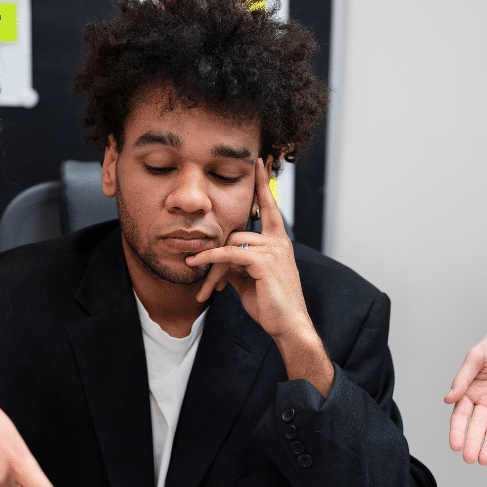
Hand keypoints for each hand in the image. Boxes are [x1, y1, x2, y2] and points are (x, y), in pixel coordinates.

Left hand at [185, 159, 332, 394]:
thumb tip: (220, 259)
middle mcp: (278, 241)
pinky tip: (198, 265)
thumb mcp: (251, 279)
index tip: (259, 161)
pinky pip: (228, 254)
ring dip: (212, 268)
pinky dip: (211, 260)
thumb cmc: (271, 304)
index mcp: (279, 241)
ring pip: (230, 245)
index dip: (263, 184)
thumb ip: (238, 263)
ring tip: (205, 290)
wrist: (288, 325)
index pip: (270, 206)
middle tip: (203, 280)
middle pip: (235, 233)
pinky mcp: (263, 261)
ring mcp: (273, 249)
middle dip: (216, 256)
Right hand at [445, 329, 486, 464]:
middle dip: (473, 443)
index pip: (461, 415)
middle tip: (471, 459)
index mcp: (471, 390)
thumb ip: (462, 378)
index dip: (457, 431)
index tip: (455, 446)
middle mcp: (486, 400)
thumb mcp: (476, 357)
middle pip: (477, 426)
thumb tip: (447, 399)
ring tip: (485, 460)